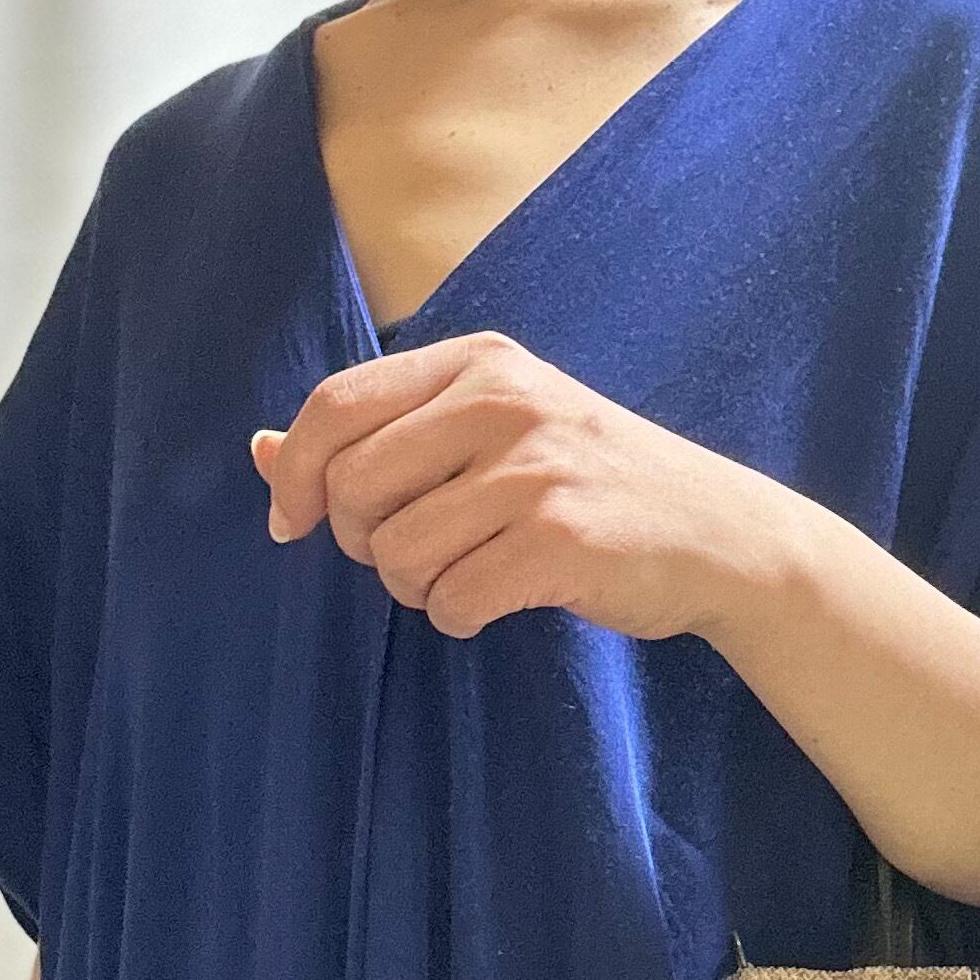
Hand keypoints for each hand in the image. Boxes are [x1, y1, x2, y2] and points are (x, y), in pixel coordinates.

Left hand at [250, 332, 801, 642]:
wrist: (719, 534)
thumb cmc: (594, 485)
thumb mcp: (493, 433)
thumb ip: (382, 434)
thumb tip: (260, 451)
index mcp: (479, 362)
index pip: (336, 407)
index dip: (294, 475)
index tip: (294, 524)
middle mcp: (503, 402)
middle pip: (353, 486)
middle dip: (360, 541)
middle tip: (412, 556)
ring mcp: (535, 470)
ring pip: (397, 552)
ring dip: (416, 587)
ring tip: (467, 577)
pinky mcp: (560, 540)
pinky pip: (453, 599)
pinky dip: (459, 617)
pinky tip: (497, 603)